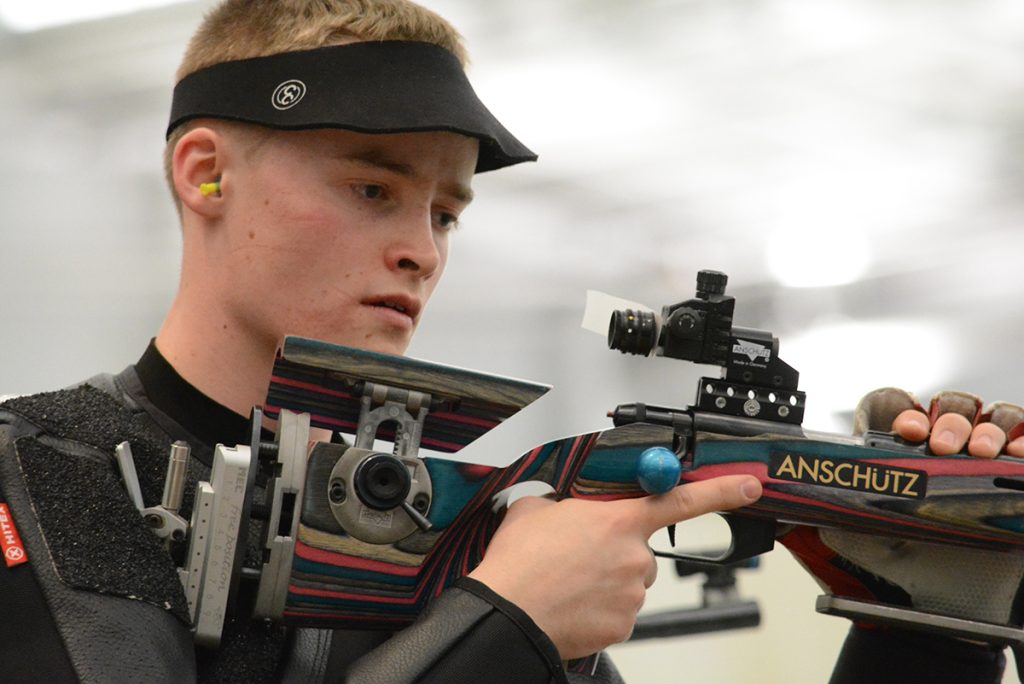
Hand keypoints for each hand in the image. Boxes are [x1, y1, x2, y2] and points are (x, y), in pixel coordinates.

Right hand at [467, 474, 761, 659]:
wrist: (507, 613)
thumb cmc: (518, 563)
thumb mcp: (536, 509)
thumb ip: (563, 501)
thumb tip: (561, 505)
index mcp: (618, 519)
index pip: (682, 499)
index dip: (721, 491)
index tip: (748, 487)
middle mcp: (633, 556)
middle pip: (642, 549)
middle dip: (617, 550)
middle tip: (581, 556)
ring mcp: (632, 594)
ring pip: (630, 582)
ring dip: (607, 580)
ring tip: (568, 581)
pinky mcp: (624, 625)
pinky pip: (620, 611)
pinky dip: (601, 607)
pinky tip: (573, 602)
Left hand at [783, 388, 1023, 628]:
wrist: (940, 606)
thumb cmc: (895, 567)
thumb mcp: (851, 536)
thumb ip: (816, 516)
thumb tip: (770, 506)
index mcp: (895, 454)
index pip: (895, 409)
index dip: (898, 412)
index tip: (903, 431)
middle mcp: (938, 450)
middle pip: (946, 408)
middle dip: (945, 421)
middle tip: (942, 447)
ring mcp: (978, 460)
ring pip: (988, 417)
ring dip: (985, 429)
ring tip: (980, 453)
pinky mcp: (1011, 478)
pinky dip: (1023, 442)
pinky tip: (1017, 456)